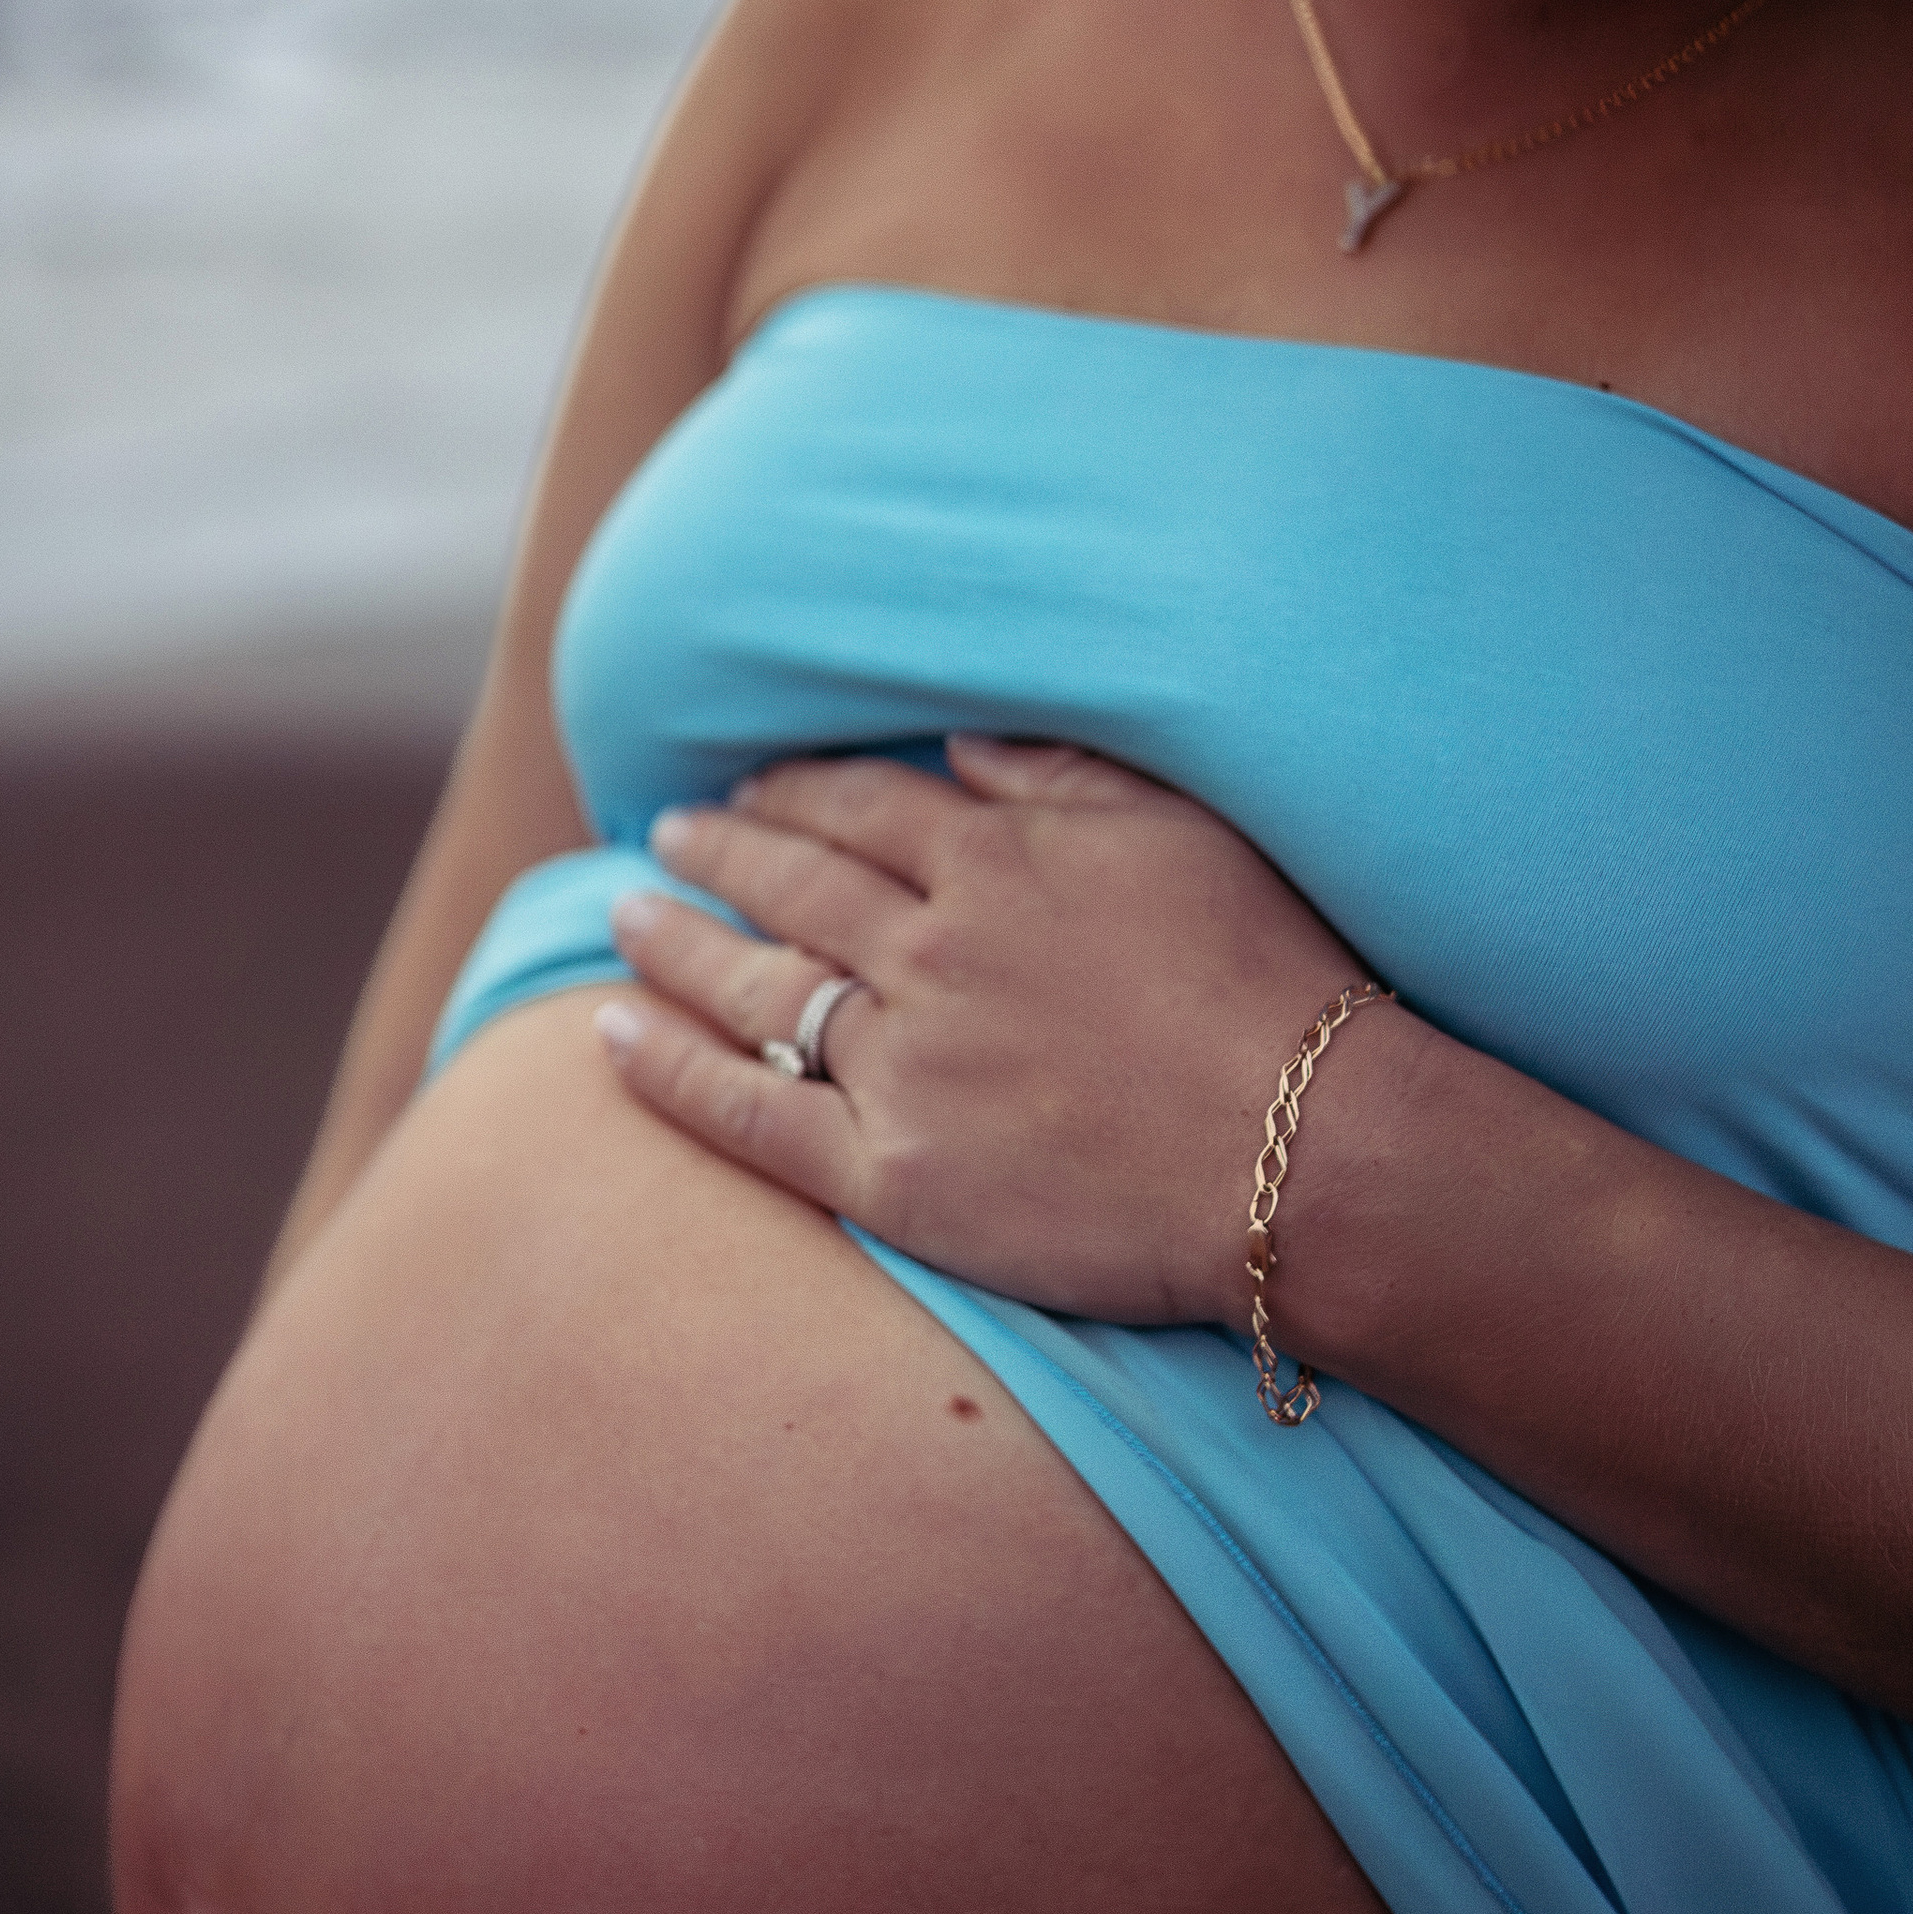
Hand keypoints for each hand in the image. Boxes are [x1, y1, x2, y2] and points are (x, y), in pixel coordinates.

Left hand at [596, 736, 1397, 1328]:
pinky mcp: (894, 1179)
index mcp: (991, 861)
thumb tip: (960, 735)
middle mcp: (927, 952)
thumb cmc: (1270, 980)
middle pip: (792, 885)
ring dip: (677, 945)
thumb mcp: (1179, 831)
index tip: (752, 781)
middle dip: (721, 849)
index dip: (795, 789)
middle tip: (669, 831)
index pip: (860, 807)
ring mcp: (902, 1066)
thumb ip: (1060, 774)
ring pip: (756, 992)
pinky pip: (751, 1118)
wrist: (1303, 1151)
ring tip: (626, 916)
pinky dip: (671, 1074)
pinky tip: (609, 1040)